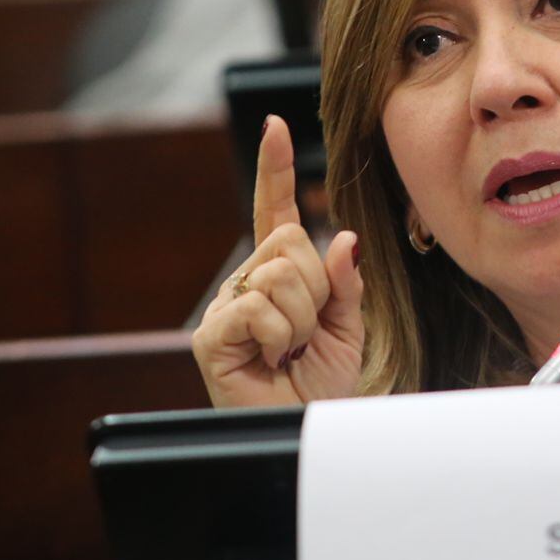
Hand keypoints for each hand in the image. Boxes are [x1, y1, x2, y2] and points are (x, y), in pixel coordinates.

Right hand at [192, 116, 364, 405]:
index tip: (276, 126)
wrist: (309, 432)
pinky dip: (278, 336)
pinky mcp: (210, 336)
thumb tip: (343, 239)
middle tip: (308, 333)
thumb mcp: (348, 328)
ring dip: (301, 319)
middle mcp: (247, 283)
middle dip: (316, 288)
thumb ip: (344, 283)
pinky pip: (257, 307)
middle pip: (289, 241)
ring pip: (279, 272)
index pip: (278, 213)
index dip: (275, 168)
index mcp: (279, 275)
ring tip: (290, 352)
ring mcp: (225, 307)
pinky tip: (271, 360)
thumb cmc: (322, 386)